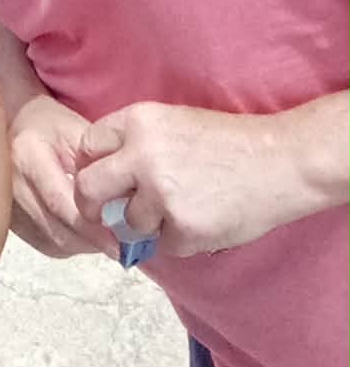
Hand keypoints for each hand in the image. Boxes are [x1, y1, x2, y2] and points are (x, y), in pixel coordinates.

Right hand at [7, 95, 115, 259]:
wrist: (15, 125)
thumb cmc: (50, 125)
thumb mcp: (76, 131)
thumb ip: (97, 164)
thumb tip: (126, 203)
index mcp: (27, 154)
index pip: (60, 202)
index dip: (91, 228)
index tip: (119, 243)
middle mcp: (10, 183)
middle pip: (57, 229)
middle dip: (92, 241)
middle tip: (121, 243)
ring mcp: (7, 205)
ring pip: (53, 242)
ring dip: (83, 244)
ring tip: (104, 234)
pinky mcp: (12, 221)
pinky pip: (46, 244)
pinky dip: (70, 243)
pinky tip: (82, 230)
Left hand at [75, 102, 306, 257]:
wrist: (277, 163)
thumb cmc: (226, 141)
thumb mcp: (171, 122)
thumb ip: (135, 142)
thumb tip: (105, 170)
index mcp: (138, 122)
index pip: (89, 145)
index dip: (91, 164)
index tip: (99, 179)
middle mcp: (141, 156)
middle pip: (89, 188)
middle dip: (90, 205)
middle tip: (99, 215)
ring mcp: (161, 195)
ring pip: (130, 222)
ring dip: (148, 223)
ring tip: (180, 209)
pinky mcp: (182, 228)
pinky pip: (163, 244)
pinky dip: (177, 240)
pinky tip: (200, 222)